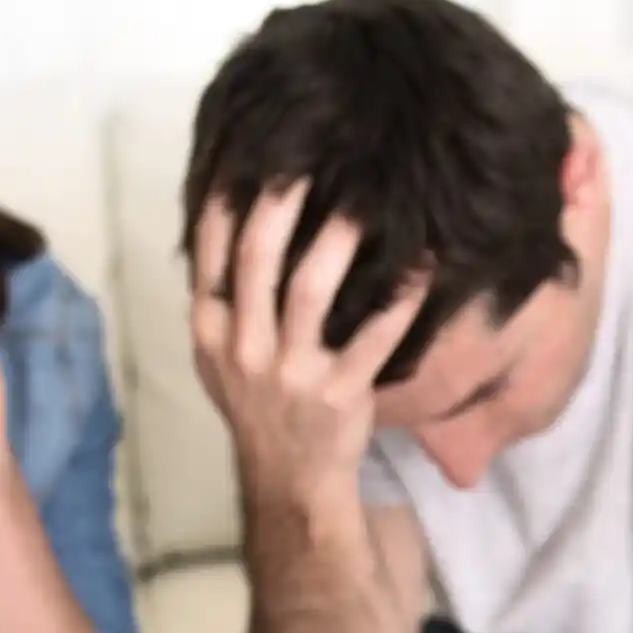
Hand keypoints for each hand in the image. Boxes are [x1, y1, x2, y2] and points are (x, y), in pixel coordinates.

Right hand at [188, 182, 426, 496]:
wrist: (289, 480)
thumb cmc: (258, 405)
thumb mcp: (219, 358)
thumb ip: (220, 300)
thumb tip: (227, 224)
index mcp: (212, 332)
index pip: (209, 254)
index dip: (223, 200)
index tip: (245, 152)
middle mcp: (245, 348)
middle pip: (258, 258)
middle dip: (280, 200)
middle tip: (307, 155)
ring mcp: (292, 373)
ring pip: (310, 290)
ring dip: (339, 238)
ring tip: (366, 198)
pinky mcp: (340, 393)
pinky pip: (374, 336)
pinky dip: (401, 298)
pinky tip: (423, 263)